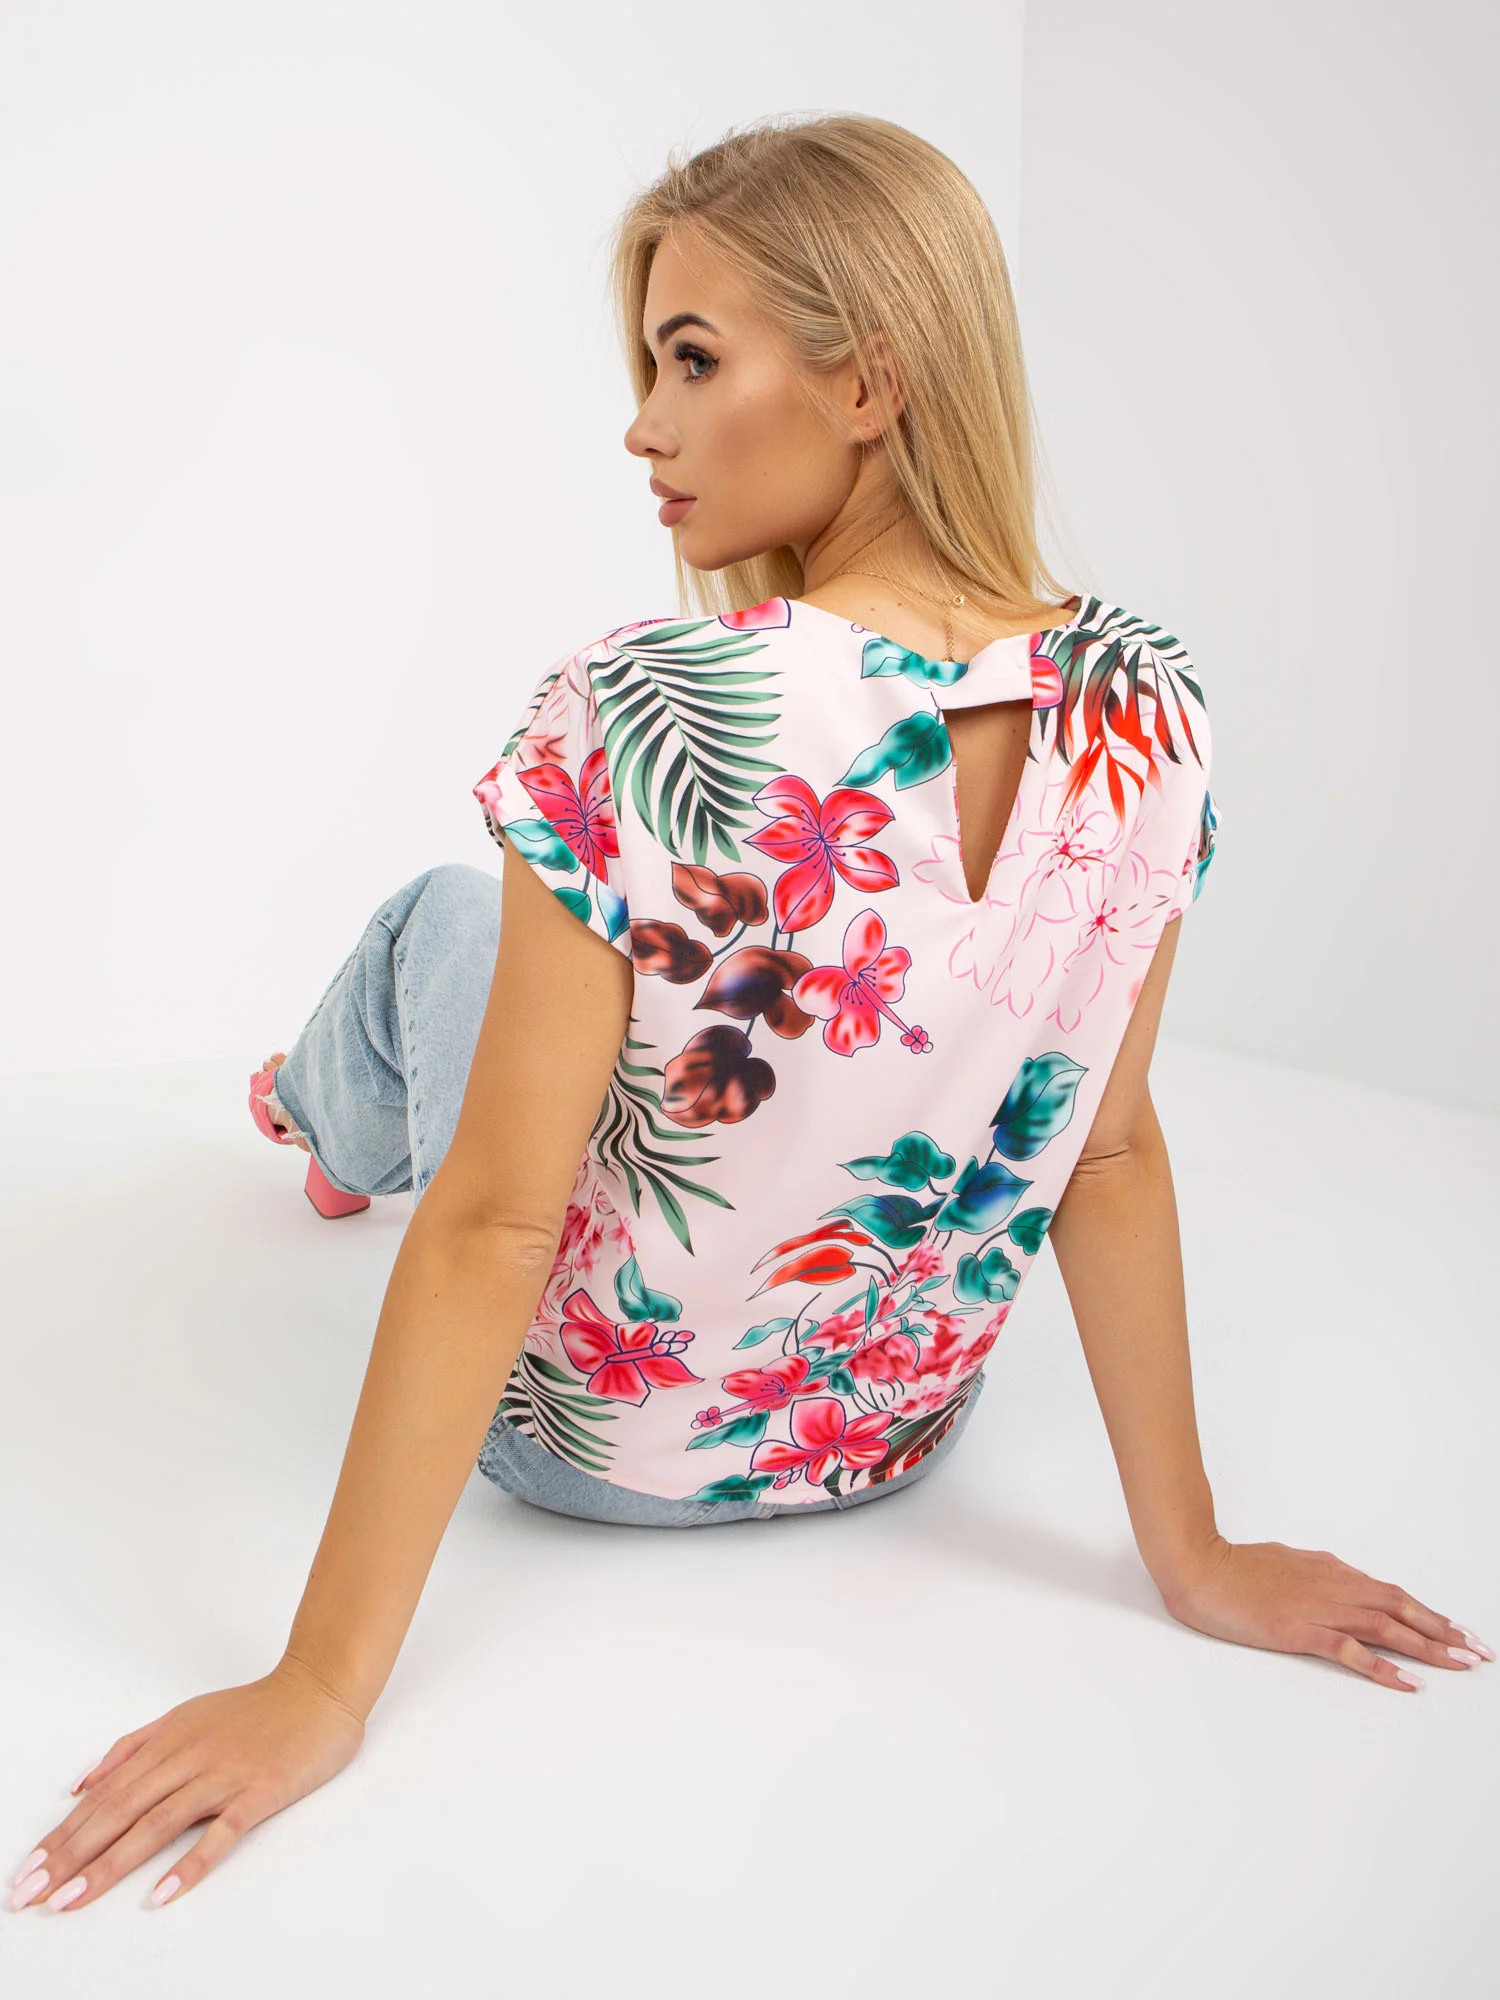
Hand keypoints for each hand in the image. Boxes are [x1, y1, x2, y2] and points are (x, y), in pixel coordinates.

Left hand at [10, 1654, 365, 1912]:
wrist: (320, 1688)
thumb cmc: (257, 1708)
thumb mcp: (186, 1715)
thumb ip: (134, 1747)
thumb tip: (83, 1783)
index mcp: (168, 1740)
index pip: (104, 1795)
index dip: (63, 1834)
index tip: (29, 1870)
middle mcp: (188, 1757)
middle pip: (118, 1812)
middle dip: (70, 1855)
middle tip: (30, 1893)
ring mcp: (224, 1775)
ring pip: (156, 1823)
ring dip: (110, 1864)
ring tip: (72, 1898)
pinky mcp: (259, 1792)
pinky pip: (220, 1833)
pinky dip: (190, 1864)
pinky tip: (162, 1893)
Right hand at [1157, 1535, 1494, 1691]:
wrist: (1197, 1565)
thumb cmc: (1233, 1566)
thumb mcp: (1285, 1562)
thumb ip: (1317, 1574)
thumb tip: (1343, 1580)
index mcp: (1329, 1572)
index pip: (1391, 1593)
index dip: (1429, 1613)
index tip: (1459, 1631)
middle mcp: (1332, 1587)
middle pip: (1400, 1608)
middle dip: (1444, 1631)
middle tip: (1478, 1651)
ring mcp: (1316, 1608)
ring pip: (1385, 1627)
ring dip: (1427, 1646)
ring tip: (1460, 1664)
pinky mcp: (1297, 1630)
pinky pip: (1349, 1650)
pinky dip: (1382, 1666)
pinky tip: (1407, 1681)